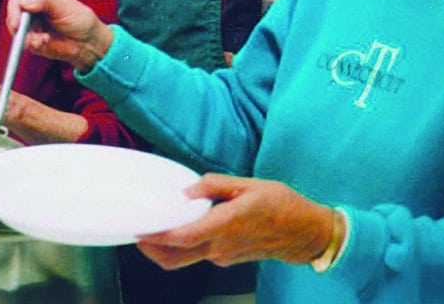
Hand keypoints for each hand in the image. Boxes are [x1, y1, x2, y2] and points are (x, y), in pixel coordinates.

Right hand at [5, 0, 113, 71]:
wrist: (87, 42)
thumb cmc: (80, 20)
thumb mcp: (65, 6)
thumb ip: (45, 0)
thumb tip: (24, 2)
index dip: (15, 8)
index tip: (18, 20)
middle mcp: (31, 11)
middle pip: (13, 16)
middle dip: (19, 26)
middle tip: (27, 32)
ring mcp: (31, 27)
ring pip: (17, 32)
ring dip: (28, 37)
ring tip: (43, 39)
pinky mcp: (32, 41)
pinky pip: (24, 44)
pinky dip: (32, 45)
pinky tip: (44, 43)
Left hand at [136, 174, 334, 268]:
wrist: (307, 233)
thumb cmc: (282, 205)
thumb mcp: (249, 185)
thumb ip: (215, 185)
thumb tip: (188, 190)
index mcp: (224, 226)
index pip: (182, 237)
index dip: (157, 237)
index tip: (139, 230)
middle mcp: (220, 247)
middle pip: (176, 257)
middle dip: (152, 249)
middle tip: (136, 232)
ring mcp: (223, 256)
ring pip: (185, 258)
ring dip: (166, 247)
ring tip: (154, 225)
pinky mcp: (227, 258)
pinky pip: (198, 254)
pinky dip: (183, 245)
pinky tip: (181, 227)